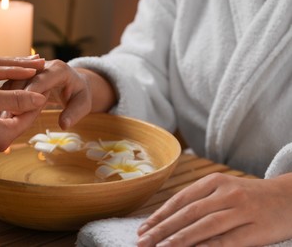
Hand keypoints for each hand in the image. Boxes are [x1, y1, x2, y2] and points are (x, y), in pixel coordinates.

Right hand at [2, 60, 116, 128]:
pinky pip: (10, 86)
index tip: (19, 110)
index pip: (41, 80)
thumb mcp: (84, 104)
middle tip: (3, 115)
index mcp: (59, 69)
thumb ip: (74, 114)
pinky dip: (2, 98)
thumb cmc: (80, 95)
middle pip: (23, 79)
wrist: (76, 84)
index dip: (29, 94)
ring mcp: (31, 69)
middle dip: (13, 97)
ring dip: (4, 98)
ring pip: (13, 82)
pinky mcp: (23, 76)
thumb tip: (64, 125)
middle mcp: (43, 66)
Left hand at [137, 172, 291, 246]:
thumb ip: (200, 200)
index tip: (143, 228)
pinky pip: (227, 240)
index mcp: (215, 181)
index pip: (181, 199)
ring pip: (205, 226)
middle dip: (163, 229)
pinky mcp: (255, 229)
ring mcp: (242, 210)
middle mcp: (227, 193)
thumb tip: (168, 220)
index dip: (160, 215)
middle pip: (188, 213)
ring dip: (180, 239)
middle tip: (143, 241)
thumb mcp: (224, 189)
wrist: (289, 197)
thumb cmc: (249, 195)